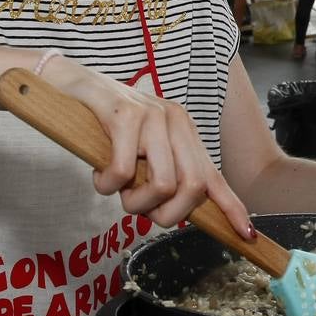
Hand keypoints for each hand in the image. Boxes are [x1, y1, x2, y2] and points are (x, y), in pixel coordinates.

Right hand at [39, 56, 251, 235]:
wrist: (68, 80)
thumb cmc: (103, 123)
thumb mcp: (140, 148)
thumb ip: (160, 173)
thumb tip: (175, 212)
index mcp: (184, 131)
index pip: (213, 175)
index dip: (231, 207)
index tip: (247, 235)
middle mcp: (175, 121)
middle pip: (192, 187)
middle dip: (167, 214)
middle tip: (139, 210)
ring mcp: (152, 116)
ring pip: (163, 184)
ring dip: (135, 202)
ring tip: (116, 189)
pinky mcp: (124, 115)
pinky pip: (123, 172)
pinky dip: (106, 185)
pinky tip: (98, 173)